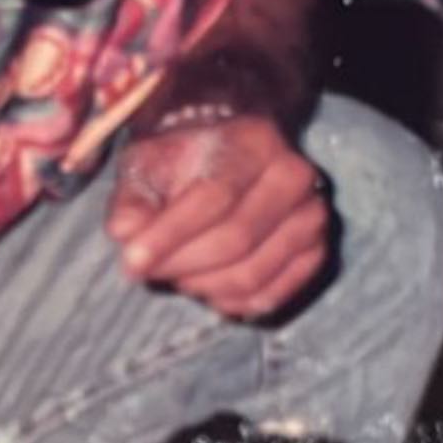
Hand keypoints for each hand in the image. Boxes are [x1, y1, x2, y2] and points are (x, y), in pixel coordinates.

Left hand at [107, 114, 328, 319]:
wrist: (232, 154)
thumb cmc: (183, 161)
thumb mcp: (148, 165)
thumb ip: (132, 200)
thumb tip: (127, 235)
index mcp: (254, 140)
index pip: (214, 196)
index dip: (170, 235)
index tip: (131, 262)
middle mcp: (293, 175)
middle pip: (236, 239)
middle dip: (182, 265)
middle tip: (148, 270)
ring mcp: (311, 215)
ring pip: (252, 274)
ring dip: (203, 285)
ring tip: (177, 272)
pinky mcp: (315, 251)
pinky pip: (270, 295)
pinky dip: (231, 302)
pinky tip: (206, 288)